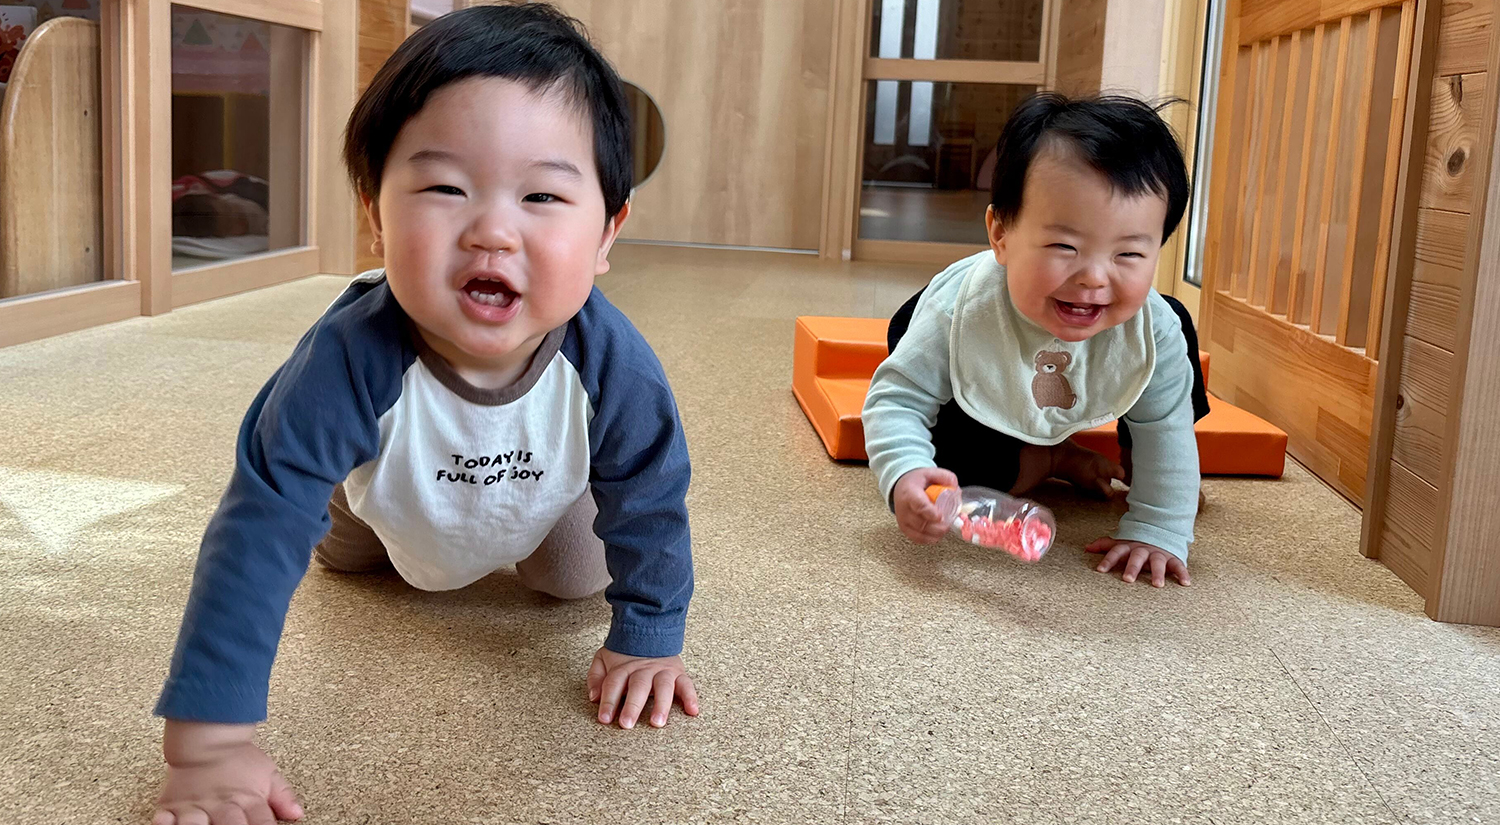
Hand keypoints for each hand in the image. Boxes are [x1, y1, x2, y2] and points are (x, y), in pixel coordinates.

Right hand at [153, 720, 303, 824]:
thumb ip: (282, 796)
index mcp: (247, 799)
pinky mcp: (171, 804)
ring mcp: (195, 805)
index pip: (262, 822)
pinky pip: (163, 819)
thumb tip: (297, 814)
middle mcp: (221, 805)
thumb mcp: (267, 773)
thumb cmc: (237, 758)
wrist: (207, 738)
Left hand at [588, 648, 699, 728]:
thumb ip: (596, 677)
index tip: (604, 719)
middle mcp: (644, 669)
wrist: (650, 628)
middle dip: (632, 706)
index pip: (613, 684)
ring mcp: (662, 671)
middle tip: (627, 724)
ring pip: (663, 687)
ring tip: (657, 722)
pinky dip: (691, 697)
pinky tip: (692, 711)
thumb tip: (594, 697)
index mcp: (624, 667)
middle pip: (638, 687)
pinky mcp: (678, 672)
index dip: (608, 701)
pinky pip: (687, 684)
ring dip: (661, 705)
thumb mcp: (604, 658)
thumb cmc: (625, 652)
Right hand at [891, 467, 959, 543]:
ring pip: (920, 533)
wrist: (901, 487)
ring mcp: (903, 521)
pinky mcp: (905, 529)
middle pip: (921, 523)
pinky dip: (930, 538)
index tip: (940, 516)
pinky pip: (918, 539)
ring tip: (945, 527)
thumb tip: (955, 488)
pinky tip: (937, 533)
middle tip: (949, 523)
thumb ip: (944, 477)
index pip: (919, 505)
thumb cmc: (916, 482)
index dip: (930, 512)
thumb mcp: (930, 473)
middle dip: (938, 526)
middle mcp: (904, 509)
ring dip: (936, 533)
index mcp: (910, 493)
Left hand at [1086, 538, 1190, 586]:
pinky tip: (1185, 583)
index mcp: (1129, 546)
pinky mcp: (1173, 557)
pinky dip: (1182, 574)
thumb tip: (1086, 548)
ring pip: (1158, 562)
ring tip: (1157, 585)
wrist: (1162, 529)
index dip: (1108, 560)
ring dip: (1158, 573)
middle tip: (1127, 580)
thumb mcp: (1122, 542)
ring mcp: (1159, 553)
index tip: (1100, 570)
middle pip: (1137, 557)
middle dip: (1132, 568)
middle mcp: (1143, 549)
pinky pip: (1178, 565)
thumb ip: (1105, 546)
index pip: (1116, 551)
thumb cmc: (1136, 543)